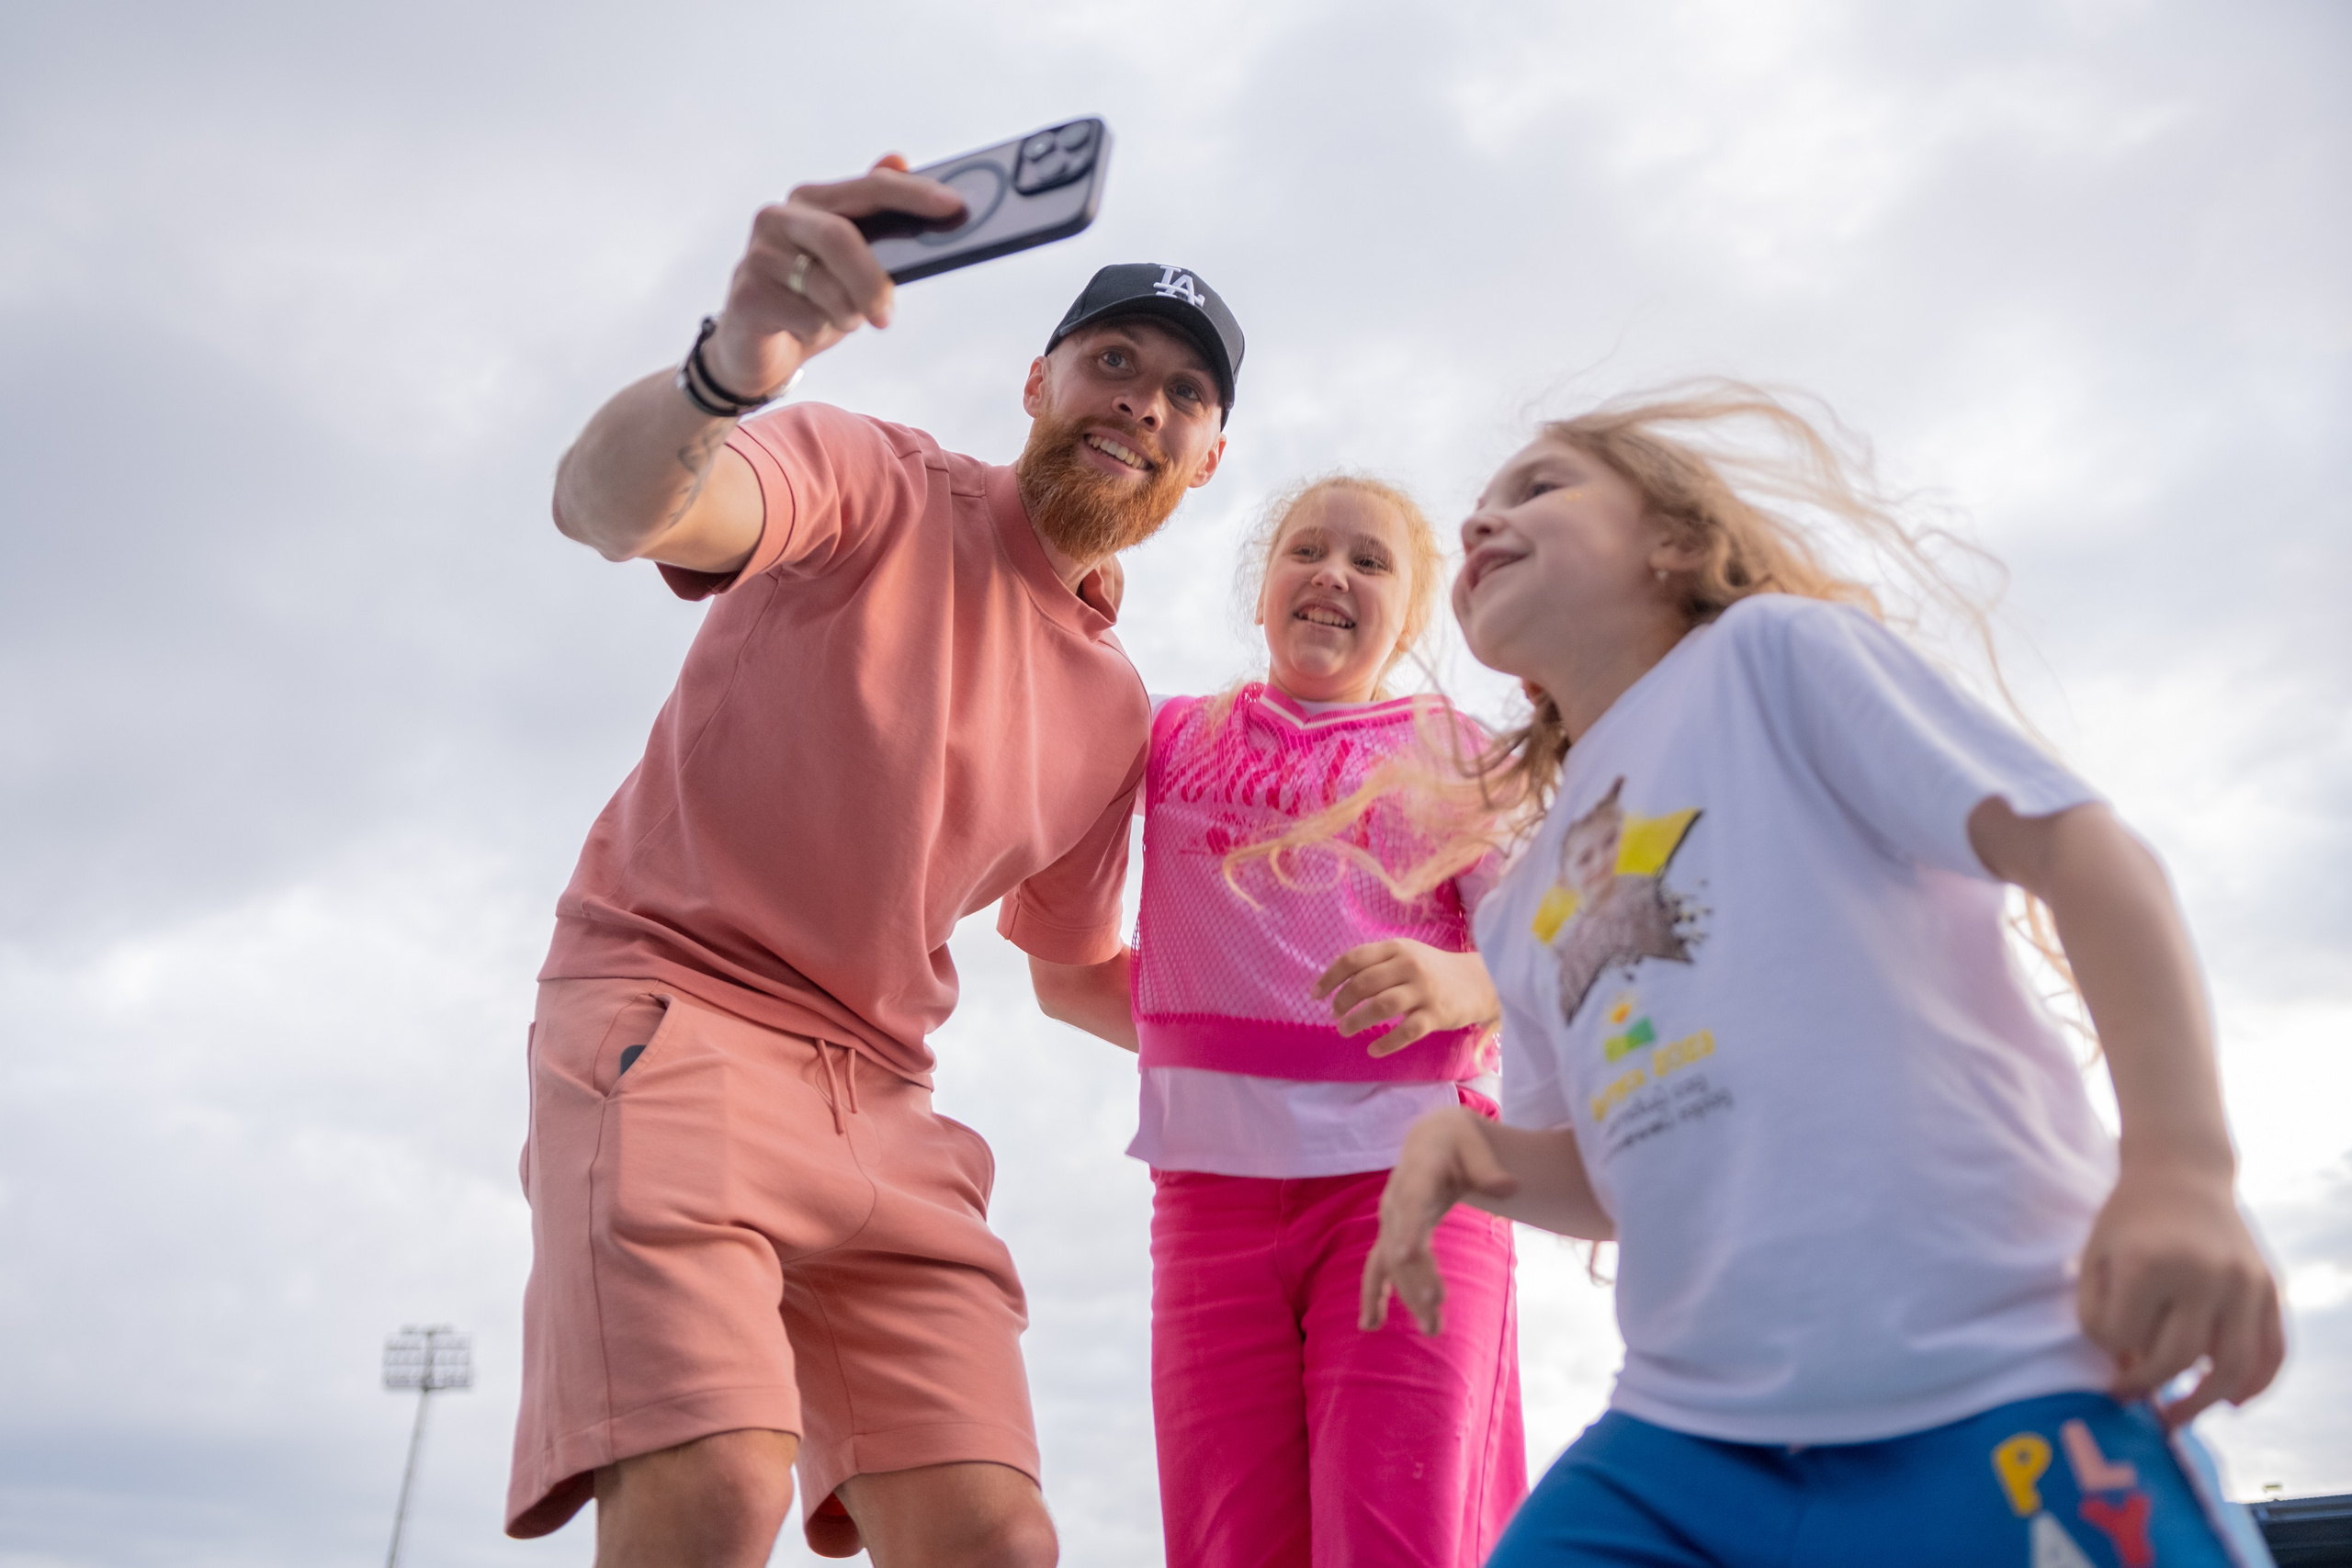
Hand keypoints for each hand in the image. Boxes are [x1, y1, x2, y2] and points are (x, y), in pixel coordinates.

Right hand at [702, 154, 967, 400]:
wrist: (756, 347)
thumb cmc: (812, 299)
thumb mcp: (851, 263)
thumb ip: (874, 220)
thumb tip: (900, 159)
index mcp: (812, 199)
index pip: (870, 188)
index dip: (913, 195)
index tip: (955, 207)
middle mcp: (780, 216)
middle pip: (840, 236)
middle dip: (873, 280)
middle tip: (888, 316)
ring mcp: (759, 253)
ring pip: (825, 285)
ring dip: (846, 315)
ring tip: (841, 321)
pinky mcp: (746, 292)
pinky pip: (805, 316)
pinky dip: (819, 330)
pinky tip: (806, 329)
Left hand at [1313, 939, 1498, 1057]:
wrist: (1479, 981)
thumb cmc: (1432, 970)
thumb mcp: (1406, 955)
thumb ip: (1376, 963)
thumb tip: (1336, 982)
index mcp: (1396, 948)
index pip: (1354, 959)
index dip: (1330, 977)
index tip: (1315, 995)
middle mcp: (1409, 966)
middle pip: (1364, 983)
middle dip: (1342, 1001)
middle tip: (1334, 1014)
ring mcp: (1424, 991)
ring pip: (1382, 1006)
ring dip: (1358, 1020)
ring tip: (1344, 1030)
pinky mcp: (1437, 1015)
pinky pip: (1406, 1032)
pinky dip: (1386, 1043)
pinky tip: (1373, 1049)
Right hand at [1360, 1107, 1519, 1333]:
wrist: (1429, 1139)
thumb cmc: (1455, 1141)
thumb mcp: (1473, 1142)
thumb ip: (1488, 1167)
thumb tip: (1510, 1188)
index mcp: (1416, 1175)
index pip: (1411, 1204)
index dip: (1407, 1228)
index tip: (1406, 1254)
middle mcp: (1396, 1201)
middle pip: (1401, 1244)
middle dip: (1415, 1278)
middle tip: (1436, 1310)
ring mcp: (1391, 1220)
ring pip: (1392, 1263)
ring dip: (1408, 1296)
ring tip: (1432, 1329)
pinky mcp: (1392, 1235)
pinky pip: (1378, 1267)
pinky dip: (1373, 1295)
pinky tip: (1370, 1324)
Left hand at [2078, 1162, 2284, 1424]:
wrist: (2182, 1173)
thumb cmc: (2128, 1220)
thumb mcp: (2096, 1257)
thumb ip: (2098, 1315)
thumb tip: (2127, 1375)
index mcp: (2149, 1262)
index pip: (2124, 1337)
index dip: (2109, 1349)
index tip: (2106, 1349)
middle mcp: (2203, 1273)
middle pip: (2178, 1358)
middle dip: (2150, 1386)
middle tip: (2133, 1401)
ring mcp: (2244, 1281)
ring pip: (2233, 1366)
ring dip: (2205, 1403)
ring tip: (2177, 1418)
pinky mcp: (2269, 1286)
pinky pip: (2273, 1349)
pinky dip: (2257, 1384)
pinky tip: (2233, 1403)